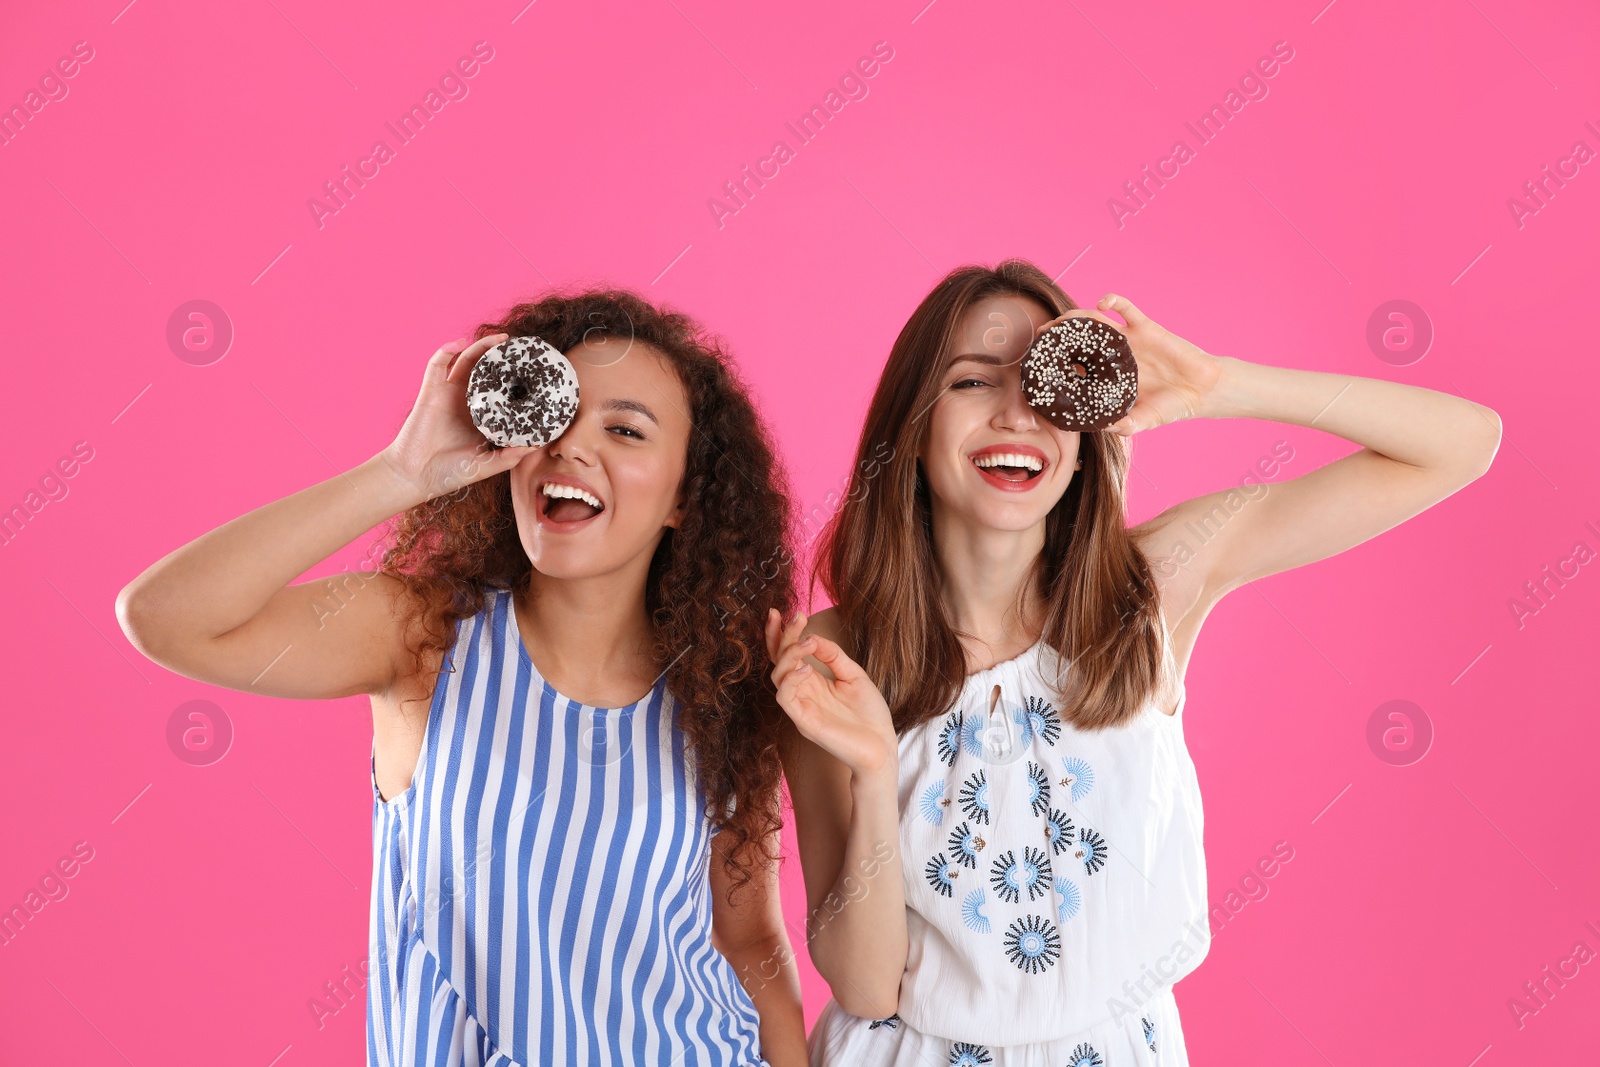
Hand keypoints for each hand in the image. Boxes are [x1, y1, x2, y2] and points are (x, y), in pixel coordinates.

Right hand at [378, 334, 538, 502]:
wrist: (415, 477)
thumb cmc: (450, 473)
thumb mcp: (487, 465)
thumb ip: (510, 456)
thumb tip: (537, 445)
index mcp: (482, 415)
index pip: (501, 389)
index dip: (515, 377)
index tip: (533, 369)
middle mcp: (467, 401)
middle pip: (486, 370)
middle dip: (502, 356)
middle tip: (519, 348)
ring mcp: (448, 394)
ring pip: (466, 360)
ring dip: (481, 346)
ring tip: (501, 339)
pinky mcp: (431, 391)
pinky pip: (437, 364)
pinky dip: (446, 350)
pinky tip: (460, 343)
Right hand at [765, 609, 896, 777]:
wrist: (882, 748)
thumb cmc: (870, 715)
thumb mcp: (854, 675)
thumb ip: (833, 656)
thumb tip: (812, 636)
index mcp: (812, 682)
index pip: (788, 655)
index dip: (782, 634)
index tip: (784, 611)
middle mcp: (802, 693)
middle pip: (779, 661)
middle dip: (783, 636)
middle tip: (796, 617)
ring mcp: (801, 708)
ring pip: (777, 676)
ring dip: (789, 654)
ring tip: (807, 643)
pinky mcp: (803, 722)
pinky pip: (785, 697)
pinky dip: (791, 679)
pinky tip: (806, 668)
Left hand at [1036, 295, 1222, 436]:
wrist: (1201, 390)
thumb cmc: (1170, 406)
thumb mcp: (1142, 422)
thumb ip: (1122, 426)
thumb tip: (1100, 429)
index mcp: (1107, 376)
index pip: (1075, 366)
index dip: (1056, 363)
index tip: (1038, 364)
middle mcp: (1112, 355)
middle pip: (1077, 340)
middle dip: (1058, 337)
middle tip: (1040, 338)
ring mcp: (1127, 340)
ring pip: (1095, 321)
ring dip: (1075, 318)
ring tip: (1060, 321)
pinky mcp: (1145, 328)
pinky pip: (1126, 308)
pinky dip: (1113, 301)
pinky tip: (1102, 303)